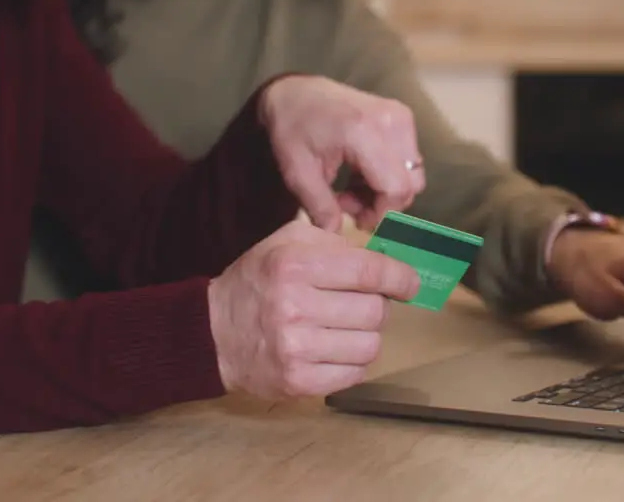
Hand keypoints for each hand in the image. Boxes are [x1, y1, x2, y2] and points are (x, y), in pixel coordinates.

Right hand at [206, 220, 421, 398]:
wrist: (213, 334)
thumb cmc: (257, 283)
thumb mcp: (285, 244)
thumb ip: (332, 243)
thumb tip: (383, 257)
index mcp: (294, 265)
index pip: (368, 272)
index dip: (399, 277)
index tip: (410, 283)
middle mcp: (294, 306)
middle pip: (374, 311)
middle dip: (377, 307)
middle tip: (361, 305)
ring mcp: (296, 348)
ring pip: (370, 345)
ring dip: (366, 336)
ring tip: (344, 329)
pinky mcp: (298, 381)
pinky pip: (355, 374)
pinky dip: (354, 362)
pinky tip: (335, 350)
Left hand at [260, 75, 424, 231]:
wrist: (295, 92)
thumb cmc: (292, 129)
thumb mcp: (298, 173)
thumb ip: (320, 206)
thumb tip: (336, 234)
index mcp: (363, 132)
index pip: (396, 187)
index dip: (381, 213)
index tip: (356, 220)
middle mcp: (390, 122)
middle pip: (410, 184)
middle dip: (383, 204)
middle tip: (348, 205)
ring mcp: (400, 116)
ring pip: (413, 174)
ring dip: (386, 191)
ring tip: (352, 190)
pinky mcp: (402, 117)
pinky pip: (409, 159)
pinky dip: (388, 175)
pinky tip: (360, 175)